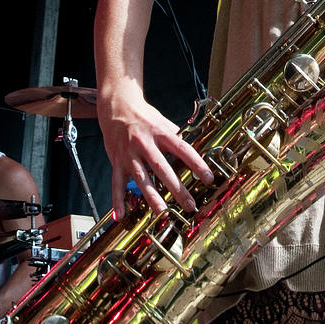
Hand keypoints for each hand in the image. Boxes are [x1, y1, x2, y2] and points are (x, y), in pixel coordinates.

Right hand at [98, 86, 214, 218]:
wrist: (117, 108)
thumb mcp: (164, 123)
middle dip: (177, 188)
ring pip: (141, 178)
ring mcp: (129, 154)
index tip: (208, 178)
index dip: (196, 163)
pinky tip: (121, 215)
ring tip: (163, 213)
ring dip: (152, 197)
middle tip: (190, 205)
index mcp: (160, 133)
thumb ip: (177, 139)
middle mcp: (144, 143)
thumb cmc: (146, 118)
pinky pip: (116, 183)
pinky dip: (118, 200)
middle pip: (162, 168)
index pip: (182, 149)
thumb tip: (197, 152)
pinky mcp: (116, 162)